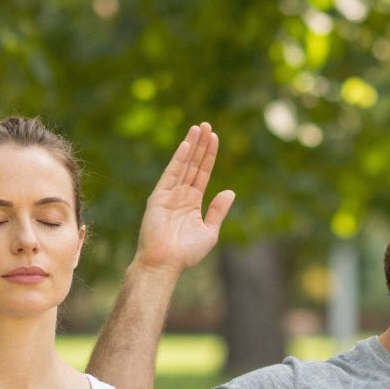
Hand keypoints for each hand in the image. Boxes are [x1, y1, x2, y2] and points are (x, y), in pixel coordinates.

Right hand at [134, 122, 233, 274]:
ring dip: (192, 146)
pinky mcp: (159, 196)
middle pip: (193, 164)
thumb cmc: (186, 252)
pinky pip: (171, 174)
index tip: (215, 138)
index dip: (209, 156)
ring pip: (183, 165)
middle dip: (201, 145)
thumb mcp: (210, 231)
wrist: (166, 263)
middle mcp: (180, 195)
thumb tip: (230, 191)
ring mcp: (169, 194)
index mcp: (192, 203)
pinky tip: (187, 145)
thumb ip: (218, 211)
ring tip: (199, 128)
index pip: (202, 173)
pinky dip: (179, 159)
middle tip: (207, 125)